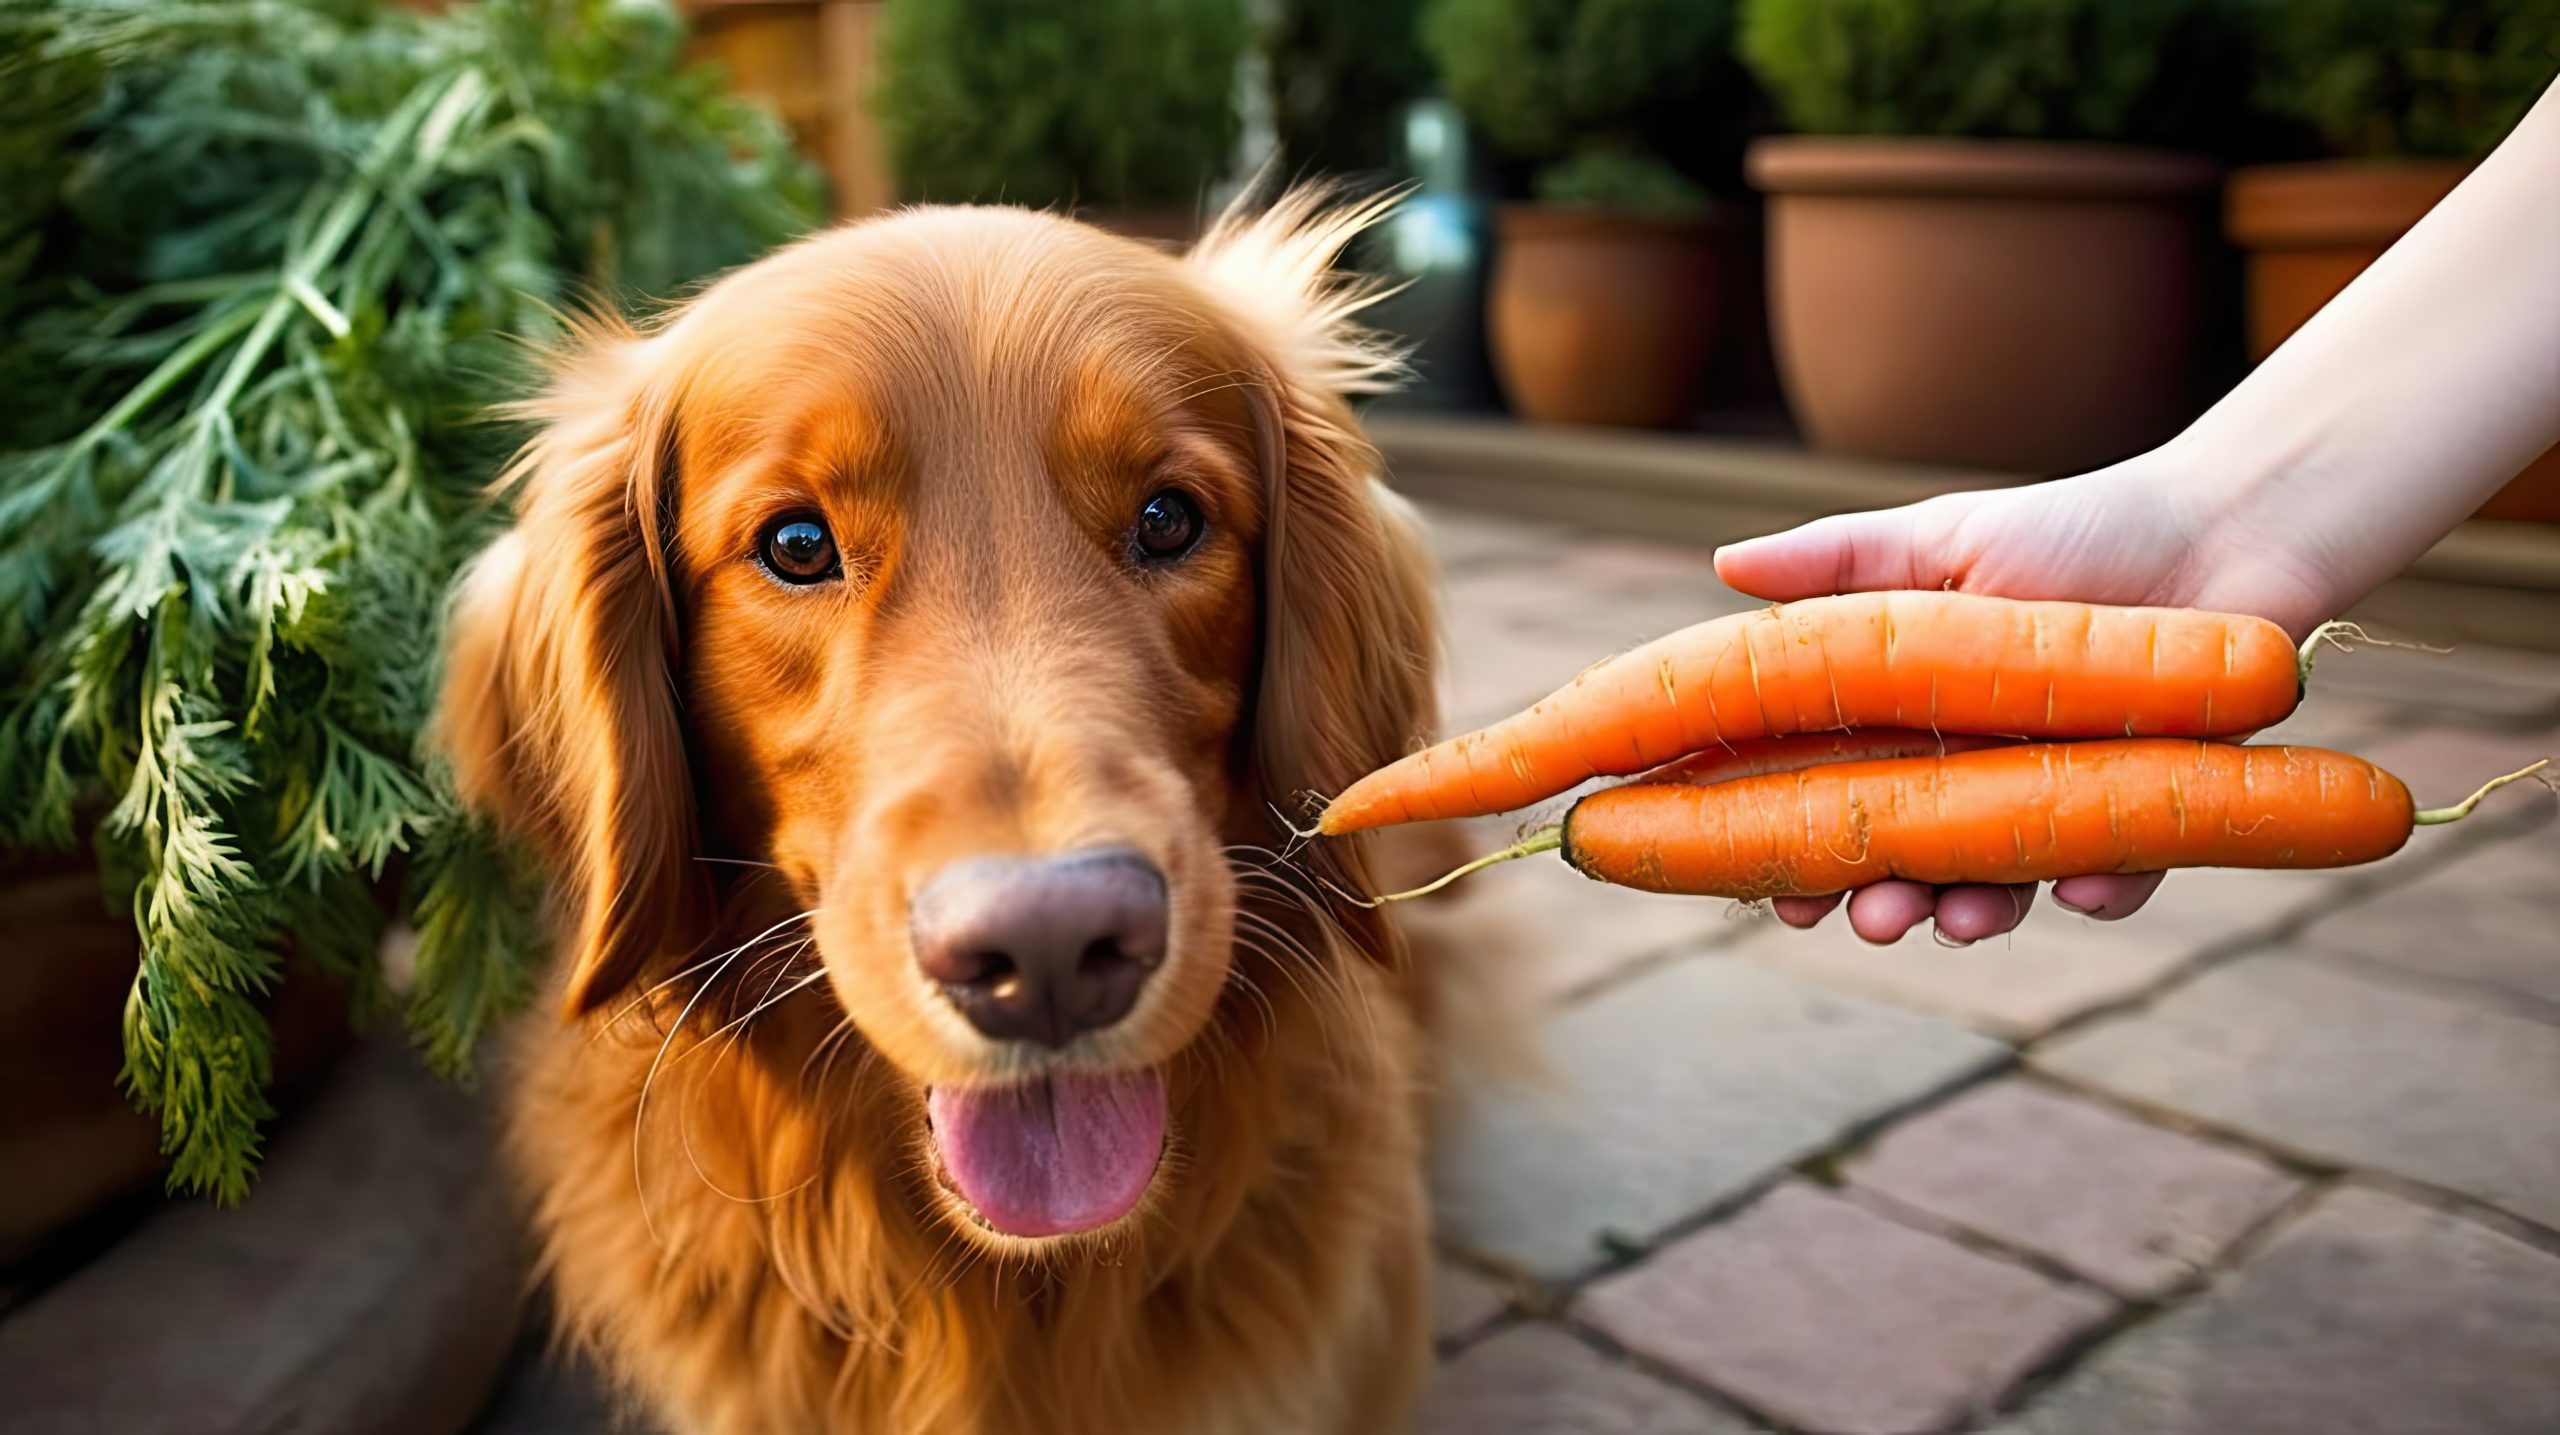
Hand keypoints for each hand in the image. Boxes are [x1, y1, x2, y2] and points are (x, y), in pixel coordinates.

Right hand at [1710, 448, 2336, 944]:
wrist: (2227, 531)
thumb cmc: (2079, 529)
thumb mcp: (1946, 538)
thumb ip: (1839, 560)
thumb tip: (1723, 563)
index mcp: (1913, 718)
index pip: (1832, 796)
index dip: (1795, 844)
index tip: (1769, 884)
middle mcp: (1976, 770)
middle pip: (1908, 857)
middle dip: (1879, 900)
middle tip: (1866, 921)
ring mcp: (2056, 797)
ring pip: (2001, 881)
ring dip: (1974, 913)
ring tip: (1960, 921)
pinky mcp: (2146, 814)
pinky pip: (2120, 872)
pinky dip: (2104, 888)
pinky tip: (2085, 890)